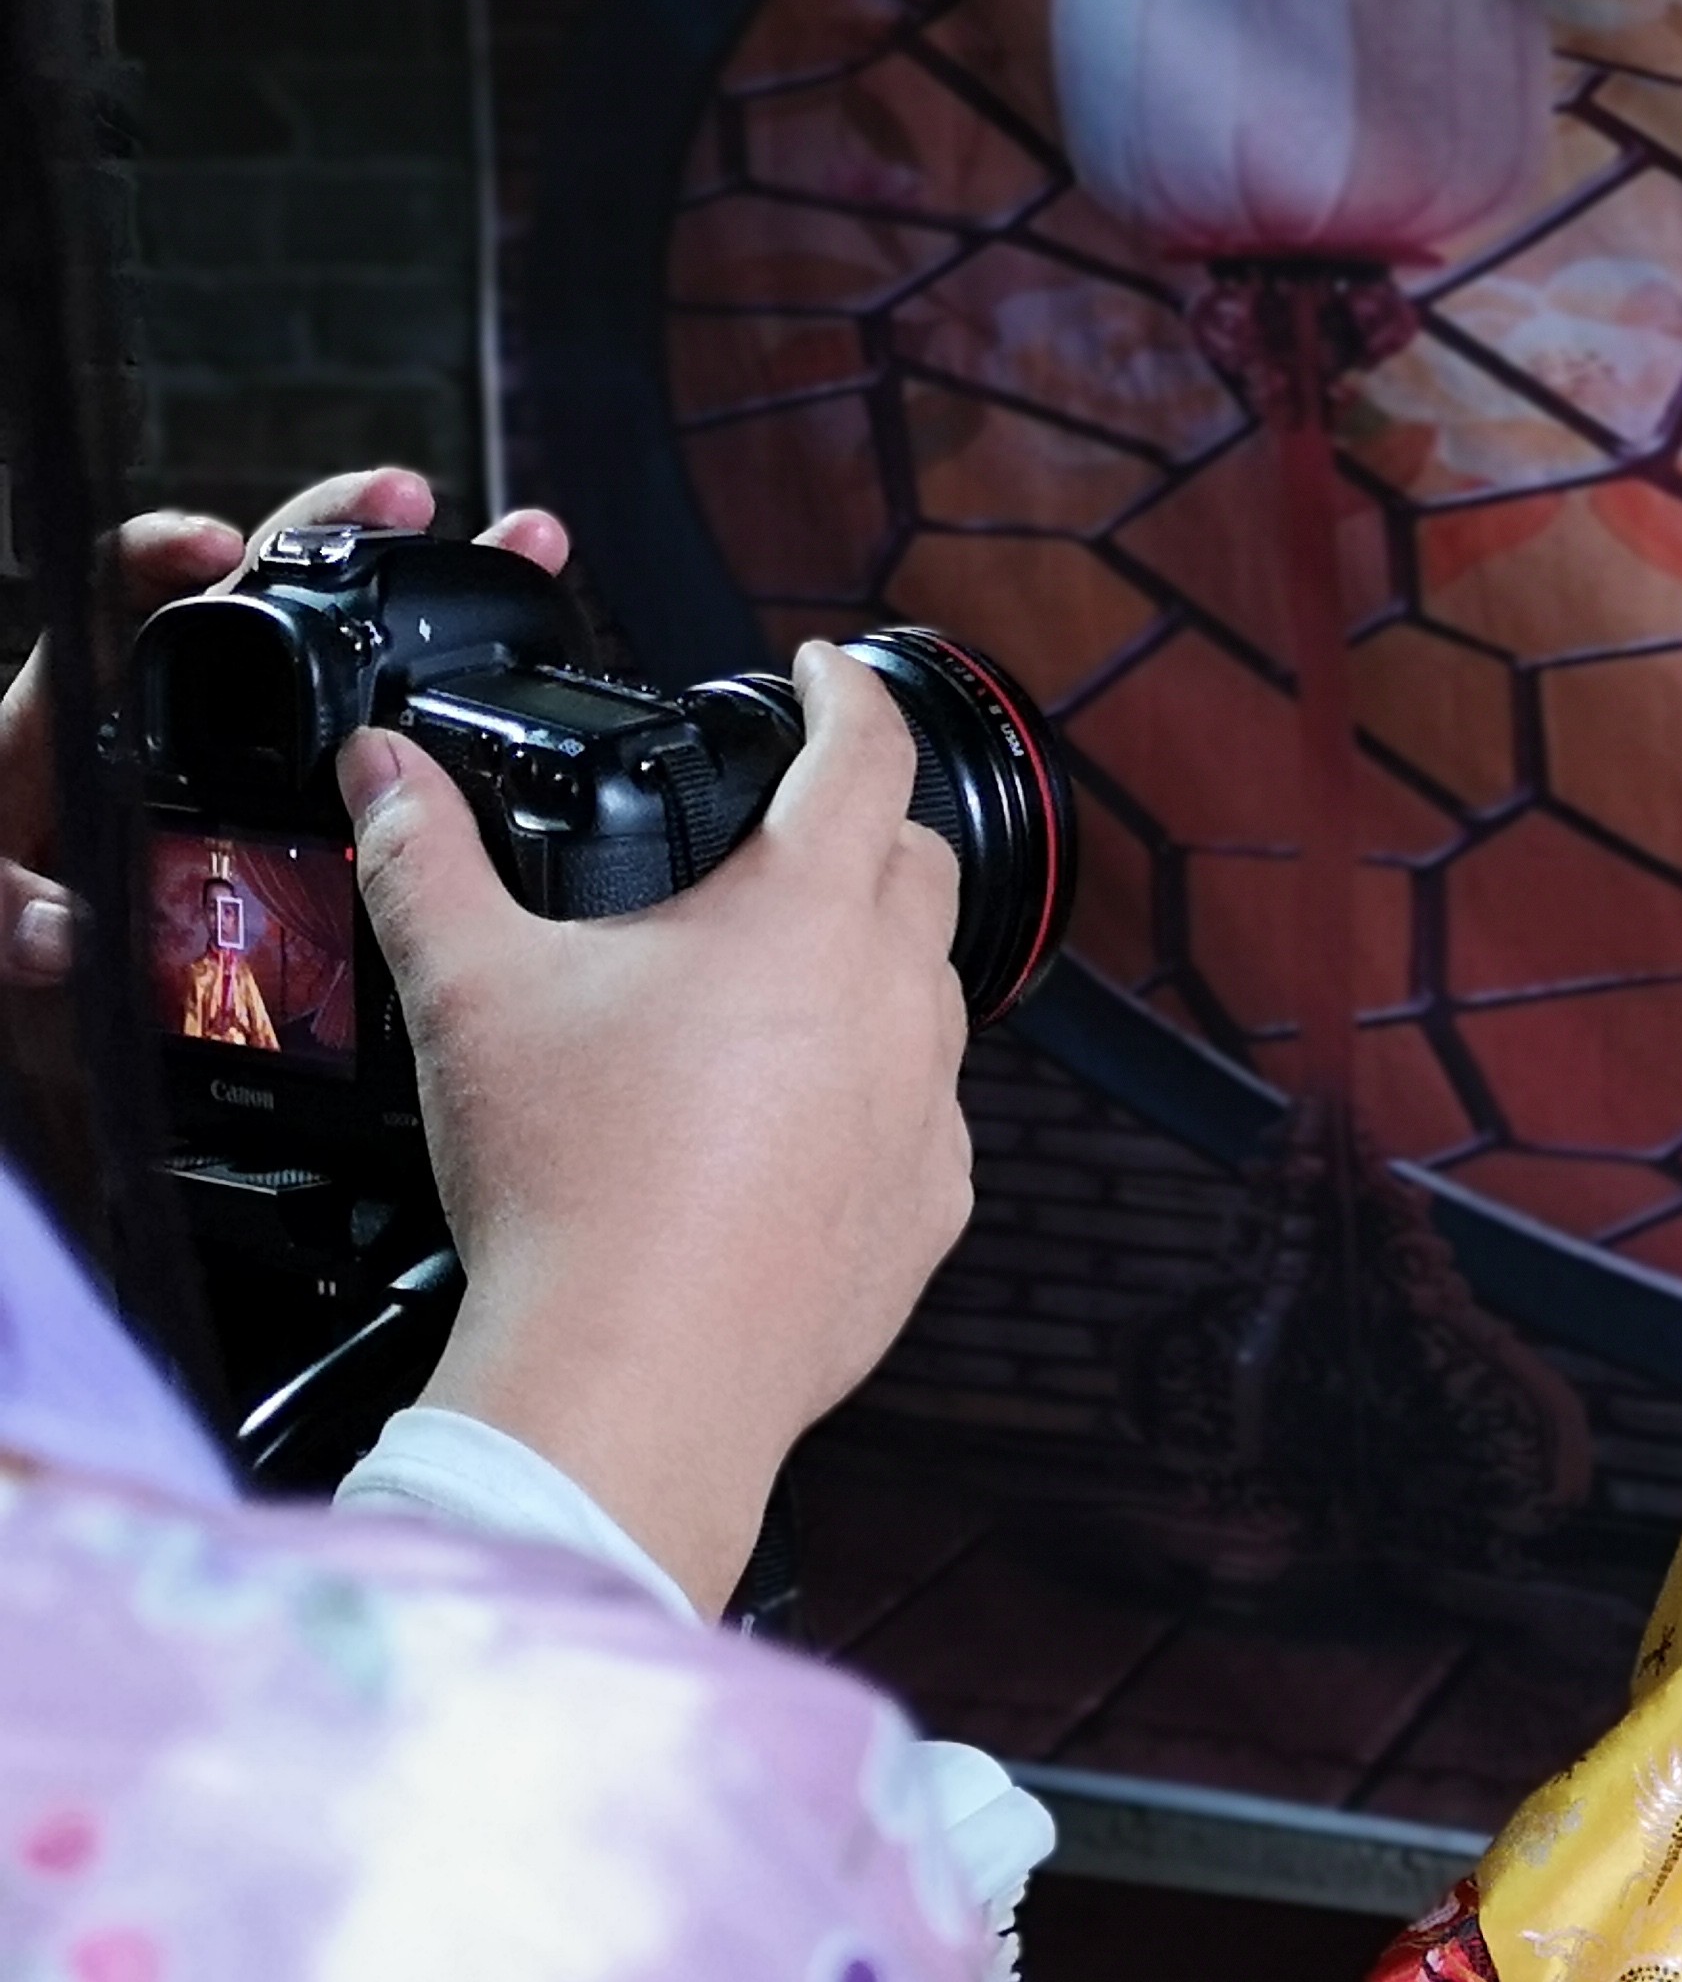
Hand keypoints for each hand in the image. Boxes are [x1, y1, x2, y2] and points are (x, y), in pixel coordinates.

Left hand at [0, 465, 564, 984]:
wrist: (71, 994)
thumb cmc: (28, 923)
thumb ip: (3, 915)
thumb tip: (63, 927)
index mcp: (83, 721)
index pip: (114, 596)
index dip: (161, 554)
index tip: (216, 546)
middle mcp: (179, 711)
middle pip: (260, 586)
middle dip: (341, 527)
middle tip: (406, 500)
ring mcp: (254, 745)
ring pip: (341, 645)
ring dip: (429, 588)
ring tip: (518, 548)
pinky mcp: (314, 793)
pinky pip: (388, 731)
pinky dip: (456, 688)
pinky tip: (521, 665)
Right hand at [347, 636, 973, 1613]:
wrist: (636, 1376)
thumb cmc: (571, 1187)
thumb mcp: (473, 993)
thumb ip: (426, 862)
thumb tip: (383, 772)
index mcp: (808, 914)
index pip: (865, 751)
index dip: (847, 692)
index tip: (826, 672)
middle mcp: (896, 996)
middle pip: (917, 862)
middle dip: (865, 821)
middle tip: (794, 824)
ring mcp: (931, 1105)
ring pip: (930, 989)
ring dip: (873, 961)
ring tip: (780, 976)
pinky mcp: (932, 1205)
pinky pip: (925, 1114)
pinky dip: (875, 1091)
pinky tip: (794, 1118)